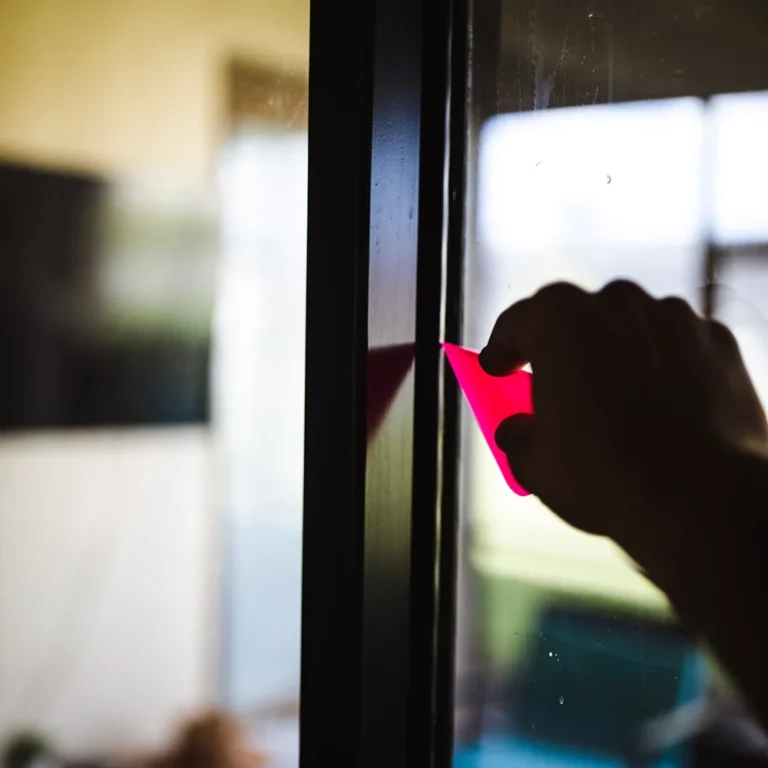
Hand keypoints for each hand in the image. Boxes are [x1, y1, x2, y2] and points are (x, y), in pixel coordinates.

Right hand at [479, 280, 767, 548]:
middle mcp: (616, 303)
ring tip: (612, 407)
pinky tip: (658, 410)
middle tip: (552, 390)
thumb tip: (518, 429)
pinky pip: (674, 348)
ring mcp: (673, 317)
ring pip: (627, 330)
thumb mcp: (533, 463)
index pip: (516, 323)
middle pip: (574, 319)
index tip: (497, 369)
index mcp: (558, 320)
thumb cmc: (605, 477)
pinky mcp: (717, 342)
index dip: (501, 349)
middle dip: (559, 351)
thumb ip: (517, 434)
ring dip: (612, 357)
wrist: (703, 500)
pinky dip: (661, 369)